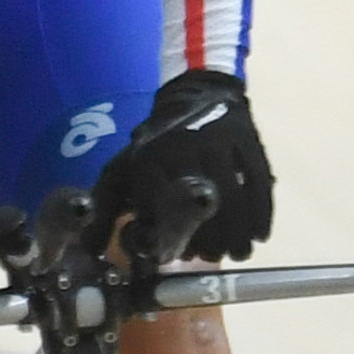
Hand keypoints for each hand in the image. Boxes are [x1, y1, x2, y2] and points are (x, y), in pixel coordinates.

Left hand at [94, 69, 273, 266]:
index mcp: (149, 160)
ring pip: (235, 197)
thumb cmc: (154, 146)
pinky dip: (261, 213)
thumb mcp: (121, 171)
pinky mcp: (249, 141)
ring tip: (239, 253)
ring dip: (240, 233)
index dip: (175, 236)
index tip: (183, 255)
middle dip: (213, 239)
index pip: (164, 208)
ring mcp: (220, 142)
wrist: (196, 96)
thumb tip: (92, 249)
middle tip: (217, 257)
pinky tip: (260, 235)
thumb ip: (104, 210)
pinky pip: (259, 183)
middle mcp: (184, 148)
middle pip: (205, 206)